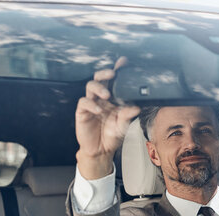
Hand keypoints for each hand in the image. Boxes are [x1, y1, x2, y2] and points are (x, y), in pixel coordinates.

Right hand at [75, 57, 139, 178]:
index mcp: (113, 99)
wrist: (100, 150)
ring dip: (99, 88)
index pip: (114, 81)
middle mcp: (102, 98)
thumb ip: (128, 115)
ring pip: (90, 87)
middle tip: (112, 74)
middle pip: (100, 79)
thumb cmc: (112, 136)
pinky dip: (91, 105)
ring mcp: (92, 104)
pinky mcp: (83, 112)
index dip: (117, 70)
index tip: (124, 62)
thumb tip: (136, 107)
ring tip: (106, 95)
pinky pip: (84, 103)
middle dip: (105, 73)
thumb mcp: (123, 126)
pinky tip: (98, 110)